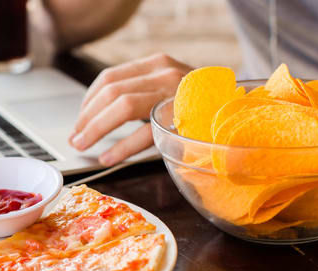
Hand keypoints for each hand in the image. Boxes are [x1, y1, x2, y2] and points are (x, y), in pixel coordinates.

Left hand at [70, 53, 192, 165]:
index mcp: (158, 65)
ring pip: (121, 107)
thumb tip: (98, 118)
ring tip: (83, 145)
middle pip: (110, 91)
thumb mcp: (168, 92)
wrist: (242, 117)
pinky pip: (142, 132)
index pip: (110, 78)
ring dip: (95, 129)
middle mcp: (165, 73)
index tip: (79, 120)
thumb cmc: (202, 110)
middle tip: (75, 137)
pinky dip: (120, 147)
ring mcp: (174, 93)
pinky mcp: (182, 117)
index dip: (89, 101)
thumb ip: (140, 96)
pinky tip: (107, 157)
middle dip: (87, 117)